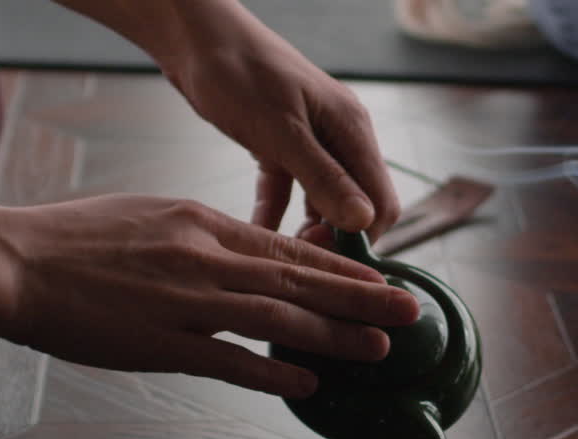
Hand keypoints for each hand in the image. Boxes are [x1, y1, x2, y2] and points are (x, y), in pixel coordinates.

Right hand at [0, 194, 418, 397]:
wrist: (14, 263)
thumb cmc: (77, 240)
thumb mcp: (152, 215)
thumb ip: (205, 237)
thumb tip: (248, 255)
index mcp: (203, 224)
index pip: (288, 248)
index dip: (342, 268)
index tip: (381, 279)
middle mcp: (204, 259)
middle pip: (299, 281)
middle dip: (362, 298)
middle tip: (410, 310)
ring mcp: (184, 303)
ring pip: (277, 320)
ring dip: (334, 335)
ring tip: (379, 348)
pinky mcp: (159, 344)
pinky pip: (228, 362)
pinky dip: (272, 373)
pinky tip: (308, 384)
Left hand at [156, 1, 400, 242]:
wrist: (195, 37)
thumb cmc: (239, 72)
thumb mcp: (282, 131)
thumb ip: (324, 178)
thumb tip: (363, 222)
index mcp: (352, 130)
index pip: (382, 201)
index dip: (365, 238)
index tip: (334, 263)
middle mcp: (339, 138)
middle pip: (356, 205)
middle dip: (336, 238)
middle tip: (302, 259)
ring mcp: (309, 143)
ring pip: (322, 202)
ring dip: (307, 230)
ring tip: (283, 255)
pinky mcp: (278, 146)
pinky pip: (285, 192)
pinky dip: (274, 215)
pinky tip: (256, 237)